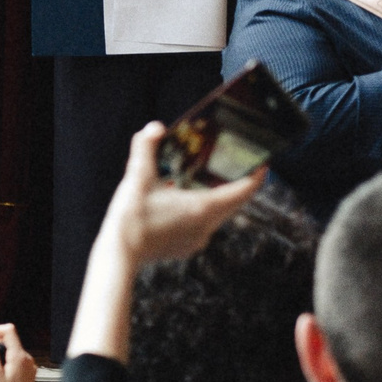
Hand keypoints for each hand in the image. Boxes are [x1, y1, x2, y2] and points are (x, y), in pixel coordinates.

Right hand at [99, 123, 264, 266]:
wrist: (119, 254)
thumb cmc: (130, 217)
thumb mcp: (137, 176)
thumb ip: (146, 147)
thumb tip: (155, 127)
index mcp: (202, 208)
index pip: (243, 192)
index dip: (256, 178)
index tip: (263, 164)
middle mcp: (206, 226)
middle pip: (234, 204)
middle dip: (240, 185)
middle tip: (240, 167)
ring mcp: (197, 239)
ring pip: (220, 216)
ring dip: (220, 198)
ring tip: (211, 180)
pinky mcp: (186, 247)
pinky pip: (205, 226)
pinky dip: (203, 212)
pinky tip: (185, 201)